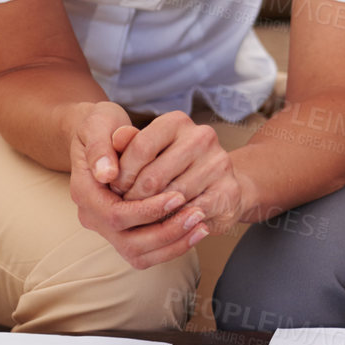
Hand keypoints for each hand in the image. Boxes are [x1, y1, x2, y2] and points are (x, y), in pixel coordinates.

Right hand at [67, 101, 207, 268]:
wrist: (100, 134)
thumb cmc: (102, 126)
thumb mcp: (99, 124)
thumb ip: (102, 147)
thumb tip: (108, 174)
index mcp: (84, 190)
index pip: (113, 213)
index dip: (146, 210)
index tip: (178, 196)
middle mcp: (91, 214)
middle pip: (126, 238)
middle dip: (165, 229)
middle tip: (198, 213)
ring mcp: (106, 227)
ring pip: (137, 251)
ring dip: (172, 240)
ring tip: (202, 223)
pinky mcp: (122, 232)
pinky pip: (146, 252)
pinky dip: (173, 246)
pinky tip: (198, 231)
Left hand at [109, 110, 249, 234]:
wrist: (219, 186)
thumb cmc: (172, 167)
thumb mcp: (147, 152)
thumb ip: (129, 145)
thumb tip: (116, 139)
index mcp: (177, 122)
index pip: (140, 147)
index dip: (122, 174)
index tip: (115, 190)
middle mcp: (202, 137)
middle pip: (153, 176)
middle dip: (133, 198)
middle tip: (126, 209)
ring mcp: (219, 163)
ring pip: (172, 197)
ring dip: (152, 213)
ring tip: (143, 218)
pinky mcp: (229, 190)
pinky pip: (192, 213)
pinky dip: (176, 221)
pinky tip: (166, 222)